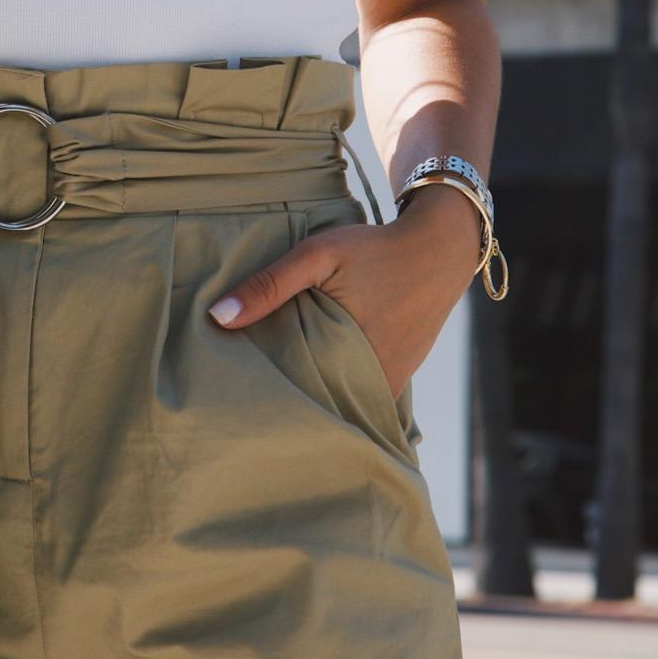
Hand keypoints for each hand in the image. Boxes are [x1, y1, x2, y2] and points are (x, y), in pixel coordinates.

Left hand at [207, 185, 479, 402]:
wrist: (439, 249)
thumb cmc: (374, 249)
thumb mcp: (319, 255)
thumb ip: (270, 284)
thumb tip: (218, 318)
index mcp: (351, 358)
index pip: (299, 400)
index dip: (269, 405)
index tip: (238, 408)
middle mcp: (375, 382)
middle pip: (320, 408)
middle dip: (289, 410)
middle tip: (248, 410)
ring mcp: (390, 384)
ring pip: (342, 405)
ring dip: (316, 402)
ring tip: (274, 402)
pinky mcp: (399, 378)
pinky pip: (362, 397)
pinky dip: (340, 392)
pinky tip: (314, 382)